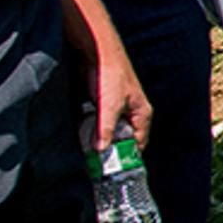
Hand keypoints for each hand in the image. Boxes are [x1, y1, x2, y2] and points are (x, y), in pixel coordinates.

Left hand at [87, 42, 150, 156]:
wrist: (96, 52)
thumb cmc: (111, 74)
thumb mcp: (109, 106)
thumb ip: (105, 129)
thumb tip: (100, 150)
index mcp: (141, 113)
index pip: (139, 142)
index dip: (128, 156)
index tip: (115, 169)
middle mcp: (130, 113)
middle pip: (122, 139)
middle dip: (110, 150)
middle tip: (97, 163)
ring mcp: (115, 109)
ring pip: (108, 132)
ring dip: (97, 140)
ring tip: (87, 151)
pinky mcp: (101, 104)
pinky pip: (96, 123)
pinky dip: (89, 130)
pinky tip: (81, 136)